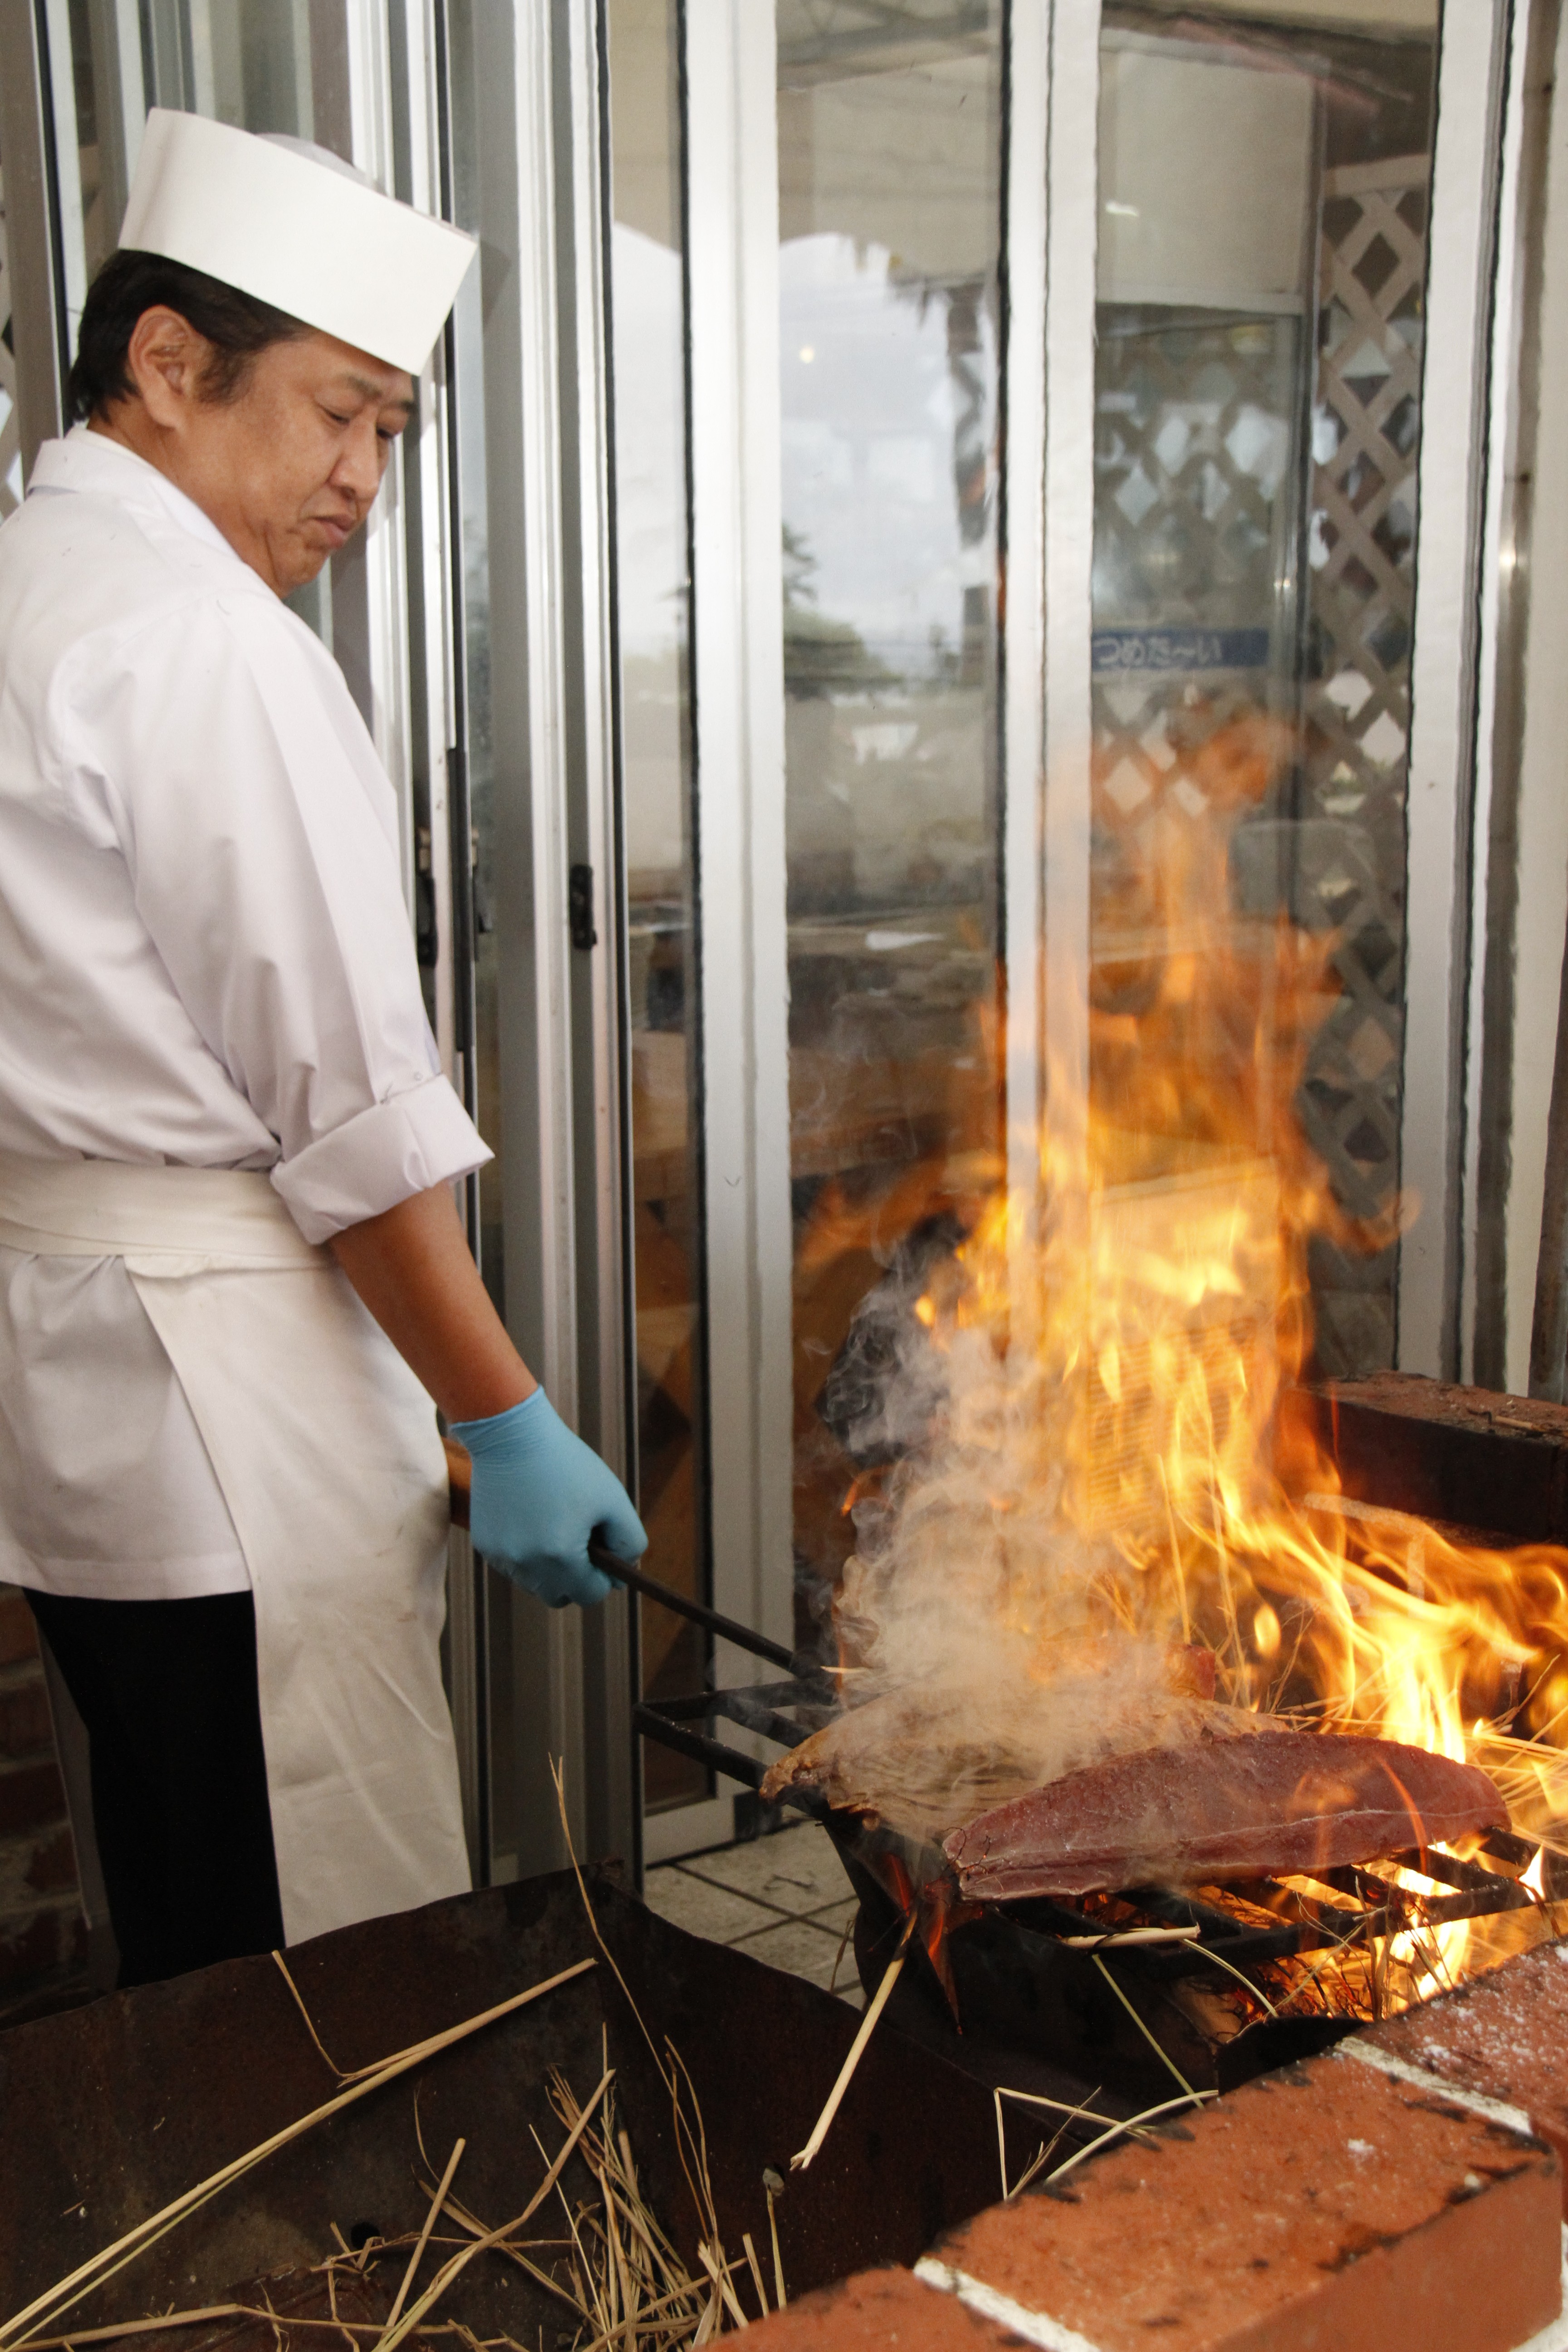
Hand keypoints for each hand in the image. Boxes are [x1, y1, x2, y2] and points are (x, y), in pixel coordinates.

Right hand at [448, 1391, 646, 1608]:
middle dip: (576, 1579)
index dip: (604, 1578)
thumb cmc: (568, 1465)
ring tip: (556, 1528)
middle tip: (583, 1546)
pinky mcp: (485, 1546)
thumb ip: (629, 1541)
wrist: (512, 1435)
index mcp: (561, 1556)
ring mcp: (501, 1557)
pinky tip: (531, 1520)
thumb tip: (623, 1574)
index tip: (606, 1556)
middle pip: (560, 1597)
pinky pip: (513, 1566)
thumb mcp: (613, 1499)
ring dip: (549, 1569)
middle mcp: (527, 1565)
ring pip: (534, 1584)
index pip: (590, 1595)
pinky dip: (526, 1554)